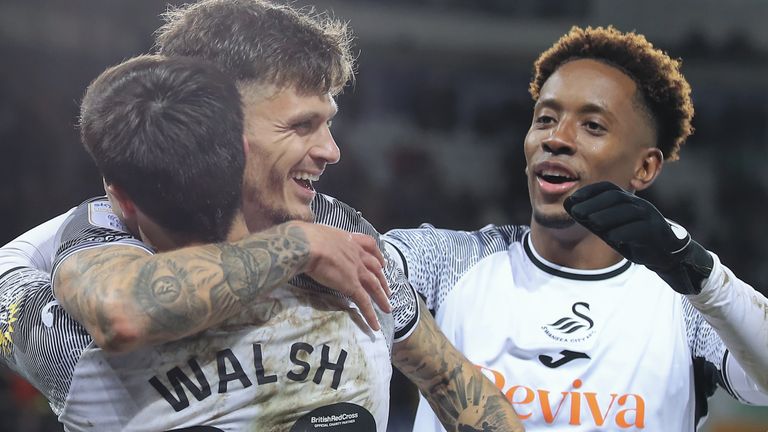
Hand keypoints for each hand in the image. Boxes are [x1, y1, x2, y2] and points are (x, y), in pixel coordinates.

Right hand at [295, 222, 391, 329]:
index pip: (370, 246)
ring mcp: (357, 270)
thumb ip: (322, 239)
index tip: (382, 263)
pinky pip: (364, 302)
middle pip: (376, 268)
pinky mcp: (352, 286)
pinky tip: (374, 326)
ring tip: (387, 309)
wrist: (308, 244)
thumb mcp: (319, 233)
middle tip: (388, 290)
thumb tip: (313, 240)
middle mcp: (357, 255)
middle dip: (383, 280)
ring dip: (382, 298)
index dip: (378, 255)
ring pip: (375, 286)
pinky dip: (370, 315)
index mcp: (350, 240)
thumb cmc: (307, 237)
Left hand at [564, 181, 712, 293]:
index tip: (572, 199)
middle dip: (594, 203)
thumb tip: (569, 207)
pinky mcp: (656, 232)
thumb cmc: (632, 236)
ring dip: (607, 216)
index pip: (607, 188)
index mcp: (626, 200)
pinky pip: (641, 230)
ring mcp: (649, 217)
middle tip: (576, 213)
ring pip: (628, 211)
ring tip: (591, 222)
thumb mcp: (611, 227)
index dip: (589, 191)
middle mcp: (637, 204)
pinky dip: (625, 232)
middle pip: (615, 197)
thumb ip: (593, 218)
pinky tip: (612, 237)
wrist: (663, 252)